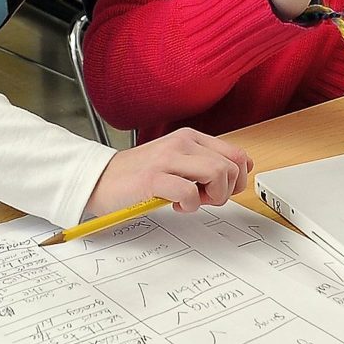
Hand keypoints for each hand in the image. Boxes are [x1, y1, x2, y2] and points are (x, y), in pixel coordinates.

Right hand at [83, 127, 251, 217]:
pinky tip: (176, 205)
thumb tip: (242, 169)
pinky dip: (189, 206)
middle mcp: (182, 143)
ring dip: (211, 197)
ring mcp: (168, 158)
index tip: (220, 190)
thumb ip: (206, 163)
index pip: (237, 155)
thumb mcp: (179, 161)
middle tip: (205, 199)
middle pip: (231, 166)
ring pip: (217, 174)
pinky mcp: (153, 178)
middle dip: (225, 191)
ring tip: (192, 201)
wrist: (101, 179)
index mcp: (190, 138)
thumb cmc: (141, 175)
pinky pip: (189, 193)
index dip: (237, 180)